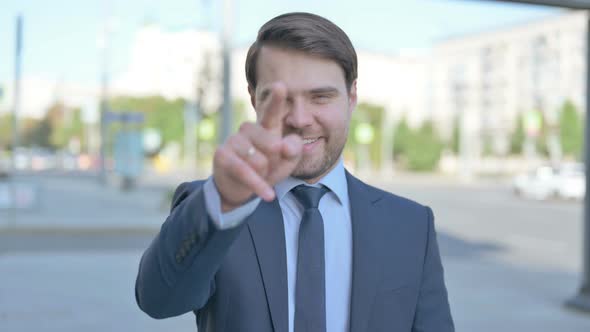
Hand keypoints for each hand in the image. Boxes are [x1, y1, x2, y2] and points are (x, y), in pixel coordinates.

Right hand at [213, 82, 302, 211]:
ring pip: (258, 159)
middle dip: (275, 161)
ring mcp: (233, 141)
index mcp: (266, 127)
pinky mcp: (222, 155)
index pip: (271, 111)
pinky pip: (245, 170)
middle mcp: (248, 129)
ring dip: (264, 172)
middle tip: (269, 167)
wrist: (242, 191)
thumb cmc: (267, 170)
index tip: (281, 85)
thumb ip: (294, 150)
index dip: (276, 99)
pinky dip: (258, 185)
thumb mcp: (286, 162)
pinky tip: (268, 194)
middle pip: (271, 143)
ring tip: (260, 174)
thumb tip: (286, 144)